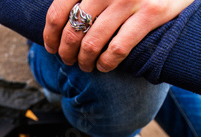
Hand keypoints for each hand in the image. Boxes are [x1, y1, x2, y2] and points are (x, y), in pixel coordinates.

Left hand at [44, 0, 193, 71]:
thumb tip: (59, 26)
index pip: (58, 11)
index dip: (50, 35)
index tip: (51, 48)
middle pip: (73, 31)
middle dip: (66, 52)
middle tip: (68, 60)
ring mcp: (129, 0)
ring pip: (92, 43)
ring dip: (85, 61)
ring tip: (86, 66)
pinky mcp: (150, 14)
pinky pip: (118, 49)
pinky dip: (106, 63)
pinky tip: (104, 66)